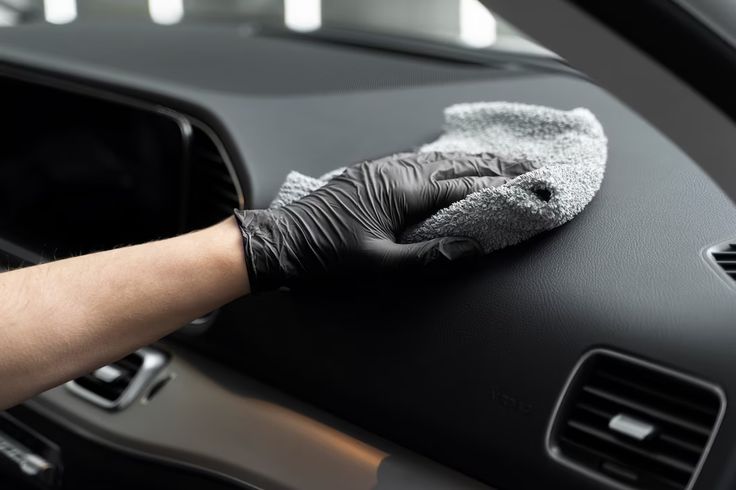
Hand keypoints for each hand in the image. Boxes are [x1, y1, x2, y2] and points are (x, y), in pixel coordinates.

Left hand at [235, 152, 501, 290]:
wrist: (284, 239)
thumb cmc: (326, 254)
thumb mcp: (379, 265)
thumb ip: (427, 257)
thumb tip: (470, 249)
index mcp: (401, 192)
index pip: (460, 187)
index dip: (496, 186)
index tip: (525, 183)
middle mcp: (395, 172)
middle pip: (454, 165)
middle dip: (493, 166)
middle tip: (526, 164)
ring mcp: (382, 168)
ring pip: (437, 159)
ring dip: (470, 160)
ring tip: (500, 161)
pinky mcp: (372, 172)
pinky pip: (417, 160)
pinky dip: (443, 161)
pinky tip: (451, 163)